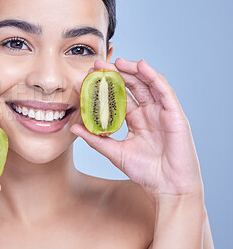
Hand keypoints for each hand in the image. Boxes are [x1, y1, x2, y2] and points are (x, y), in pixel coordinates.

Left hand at [70, 58, 203, 202]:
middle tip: (99, 65)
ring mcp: (162, 112)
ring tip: (117, 61)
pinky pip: (164, 90)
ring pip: (148, 83)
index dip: (106, 85)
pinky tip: (141, 66)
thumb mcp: (115, 152)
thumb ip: (95, 139)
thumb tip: (74, 127)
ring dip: (133, 70)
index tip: (89, 76)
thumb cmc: (146, 172)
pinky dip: (153, 76)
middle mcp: (149, 112)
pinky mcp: (175, 114)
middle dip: (116, 73)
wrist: (168, 188)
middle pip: (132, 86)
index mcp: (136, 119)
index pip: (120, 96)